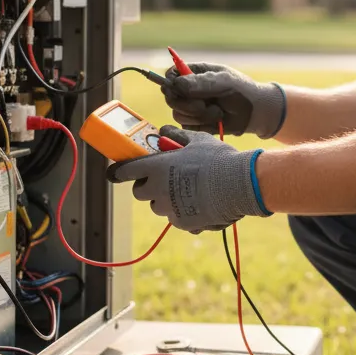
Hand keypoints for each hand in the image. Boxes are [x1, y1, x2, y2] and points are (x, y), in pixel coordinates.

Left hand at [106, 126, 268, 232]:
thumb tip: (163, 132)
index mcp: (156, 167)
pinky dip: (184, 212)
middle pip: (140, 192)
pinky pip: (176, 218)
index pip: (125, 171)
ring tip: (188, 191)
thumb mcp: (197, 139)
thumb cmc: (218, 158)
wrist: (239, 184)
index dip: (119, 172)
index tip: (116, 173)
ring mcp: (169, 208)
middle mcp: (158, 189)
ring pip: (158, 207)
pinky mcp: (182, 223)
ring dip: (166, 200)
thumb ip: (176, 136)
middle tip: (163, 180)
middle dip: (147, 187)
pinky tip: (201, 203)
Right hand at [161, 62, 285, 137]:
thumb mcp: (225, 82)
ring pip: (177, 114)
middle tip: (203, 105)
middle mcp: (189, 90)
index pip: (171, 75)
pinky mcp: (193, 123)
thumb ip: (202, 82)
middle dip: (186, 103)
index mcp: (194, 73)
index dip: (170, 82)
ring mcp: (190, 107)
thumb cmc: (242, 91)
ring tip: (218, 112)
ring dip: (198, 115)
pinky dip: (201, 125)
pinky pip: (186, 127)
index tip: (177, 88)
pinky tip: (216, 120)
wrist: (254, 113)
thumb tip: (176, 83)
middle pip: (170, 97)